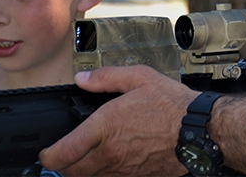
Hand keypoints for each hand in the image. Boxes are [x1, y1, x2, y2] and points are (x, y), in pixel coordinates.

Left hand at [39, 66, 197, 175]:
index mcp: (106, 126)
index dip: (48, 155)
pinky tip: (109, 161)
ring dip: (81, 171)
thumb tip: (82, 79)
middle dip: (61, 166)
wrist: (199, 130)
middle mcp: (110, 152)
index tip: (46, 151)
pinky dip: (102, 174)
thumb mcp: (140, 78)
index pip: (64, 152)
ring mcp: (123, 169)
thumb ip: (106, 78)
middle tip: (61, 155)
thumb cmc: (173, 105)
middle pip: (71, 171)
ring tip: (84, 158)